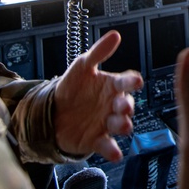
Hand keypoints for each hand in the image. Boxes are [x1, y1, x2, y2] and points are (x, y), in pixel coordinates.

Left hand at [53, 30, 142, 161]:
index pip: (126, 82)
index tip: (136, 80)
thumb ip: (99, 52)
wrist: (51, 112)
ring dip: (123, 125)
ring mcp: (106, 123)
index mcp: (111, 86)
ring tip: (123, 125)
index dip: (132, 81)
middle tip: (123, 106)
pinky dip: (112, 150)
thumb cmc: (72, 88)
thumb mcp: (82, 66)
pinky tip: (115, 153)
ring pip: (120, 125)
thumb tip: (115, 35)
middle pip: (126, 105)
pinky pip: (107, 146)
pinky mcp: (96, 140)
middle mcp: (112, 105)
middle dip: (127, 106)